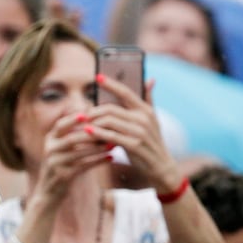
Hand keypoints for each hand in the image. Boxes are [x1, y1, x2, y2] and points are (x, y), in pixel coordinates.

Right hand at [31, 111, 113, 201]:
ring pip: (78, 153)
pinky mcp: (63, 176)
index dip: (74, 119)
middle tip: (109, 130)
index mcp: (50, 139)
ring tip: (113, 144)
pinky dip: (98, 161)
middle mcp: (50, 150)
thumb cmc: (62, 165)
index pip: (61, 125)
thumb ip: (73, 134)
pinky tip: (111, 158)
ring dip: (97, 149)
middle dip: (91, 134)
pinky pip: (84, 166)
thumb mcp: (62, 148)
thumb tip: (93, 115)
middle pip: (71, 139)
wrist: (50, 191)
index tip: (89, 113)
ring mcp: (55, 163)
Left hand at [88, 75, 177, 191]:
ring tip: (83, 125)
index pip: (126, 92)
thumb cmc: (150, 140)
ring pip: (108, 121)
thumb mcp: (151, 119)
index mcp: (145, 110)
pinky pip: (111, 136)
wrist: (161, 166)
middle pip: (111, 108)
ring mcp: (140, 132)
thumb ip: (148, 99)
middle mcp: (144, 118)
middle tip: (82, 114)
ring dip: (93, 122)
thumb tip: (150, 78)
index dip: (111, 84)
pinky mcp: (135, 145)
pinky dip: (97, 134)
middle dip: (93, 111)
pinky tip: (87, 132)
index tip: (97, 76)